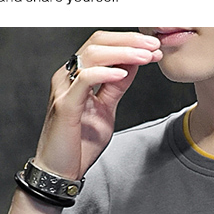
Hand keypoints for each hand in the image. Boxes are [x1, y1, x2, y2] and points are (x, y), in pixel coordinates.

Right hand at [32, 30, 162, 181]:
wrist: (60, 172)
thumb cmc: (78, 144)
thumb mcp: (105, 110)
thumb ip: (116, 87)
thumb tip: (133, 65)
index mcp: (77, 76)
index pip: (101, 45)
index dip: (128, 42)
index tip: (153, 46)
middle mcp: (68, 77)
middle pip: (97, 42)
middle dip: (128, 41)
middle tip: (153, 45)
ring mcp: (64, 89)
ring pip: (92, 55)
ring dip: (123, 53)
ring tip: (145, 56)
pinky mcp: (65, 105)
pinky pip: (85, 79)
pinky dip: (105, 73)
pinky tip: (124, 73)